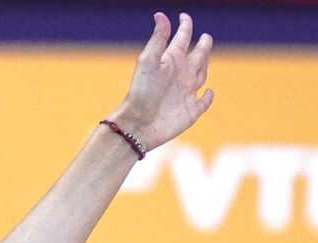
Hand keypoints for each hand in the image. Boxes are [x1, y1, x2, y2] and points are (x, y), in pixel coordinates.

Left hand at [112, 12, 214, 150]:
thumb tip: (160, 15)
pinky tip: (209, 92)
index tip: (184, 17)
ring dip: (204, 65)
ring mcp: (186, 93)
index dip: (185, 27)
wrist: (138, 124)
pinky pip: (203, 102)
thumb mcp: (148, 61)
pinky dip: (208, 97)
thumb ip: (158, 39)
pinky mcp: (191, 111)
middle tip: (206, 37)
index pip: (182, 39)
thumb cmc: (140, 92)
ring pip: (201, 75)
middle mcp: (180, 75)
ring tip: (205, 58)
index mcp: (170, 61)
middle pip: (196, 56)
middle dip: (202, 46)